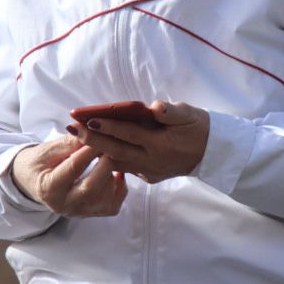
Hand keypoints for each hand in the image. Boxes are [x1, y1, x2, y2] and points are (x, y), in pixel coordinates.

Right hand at [10, 136, 126, 216]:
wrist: (33, 180)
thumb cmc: (40, 162)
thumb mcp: (48, 149)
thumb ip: (70, 142)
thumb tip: (91, 130)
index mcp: (48, 189)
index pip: (72, 169)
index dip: (88, 151)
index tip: (100, 135)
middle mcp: (63, 205)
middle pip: (91, 189)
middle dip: (104, 165)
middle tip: (111, 147)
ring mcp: (79, 212)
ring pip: (105, 200)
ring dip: (112, 177)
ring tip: (111, 158)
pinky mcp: (90, 213)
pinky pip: (112, 206)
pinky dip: (119, 190)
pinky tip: (116, 174)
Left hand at [69, 100, 209, 184]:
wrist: (212, 152)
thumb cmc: (198, 127)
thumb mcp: (189, 114)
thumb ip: (171, 112)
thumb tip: (154, 107)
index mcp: (162, 144)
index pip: (129, 134)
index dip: (108, 126)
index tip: (88, 118)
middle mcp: (152, 161)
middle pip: (116, 151)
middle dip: (92, 140)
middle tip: (71, 128)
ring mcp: (150, 171)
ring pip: (117, 162)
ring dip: (96, 150)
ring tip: (77, 138)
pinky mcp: (149, 176)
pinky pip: (125, 167)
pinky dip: (109, 158)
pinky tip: (95, 148)